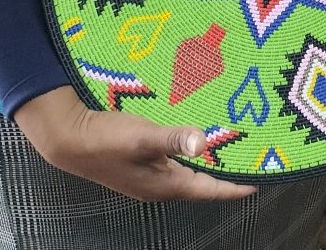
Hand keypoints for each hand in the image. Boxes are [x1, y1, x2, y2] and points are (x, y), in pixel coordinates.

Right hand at [14, 87, 255, 202]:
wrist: (70, 140)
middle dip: (225, 178)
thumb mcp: (143, 137)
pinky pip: (174, 164)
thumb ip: (173, 139)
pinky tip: (194, 143)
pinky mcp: (140, 164)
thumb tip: (204, 143)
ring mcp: (148, 176)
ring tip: (231, 155)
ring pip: (187, 174)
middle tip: (249, 166)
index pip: (206, 189)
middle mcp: (158, 185)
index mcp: (163, 185)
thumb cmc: (106, 140)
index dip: (232, 188)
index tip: (256, 186)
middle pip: (200, 184)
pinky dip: (191, 156)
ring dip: (208, 167)